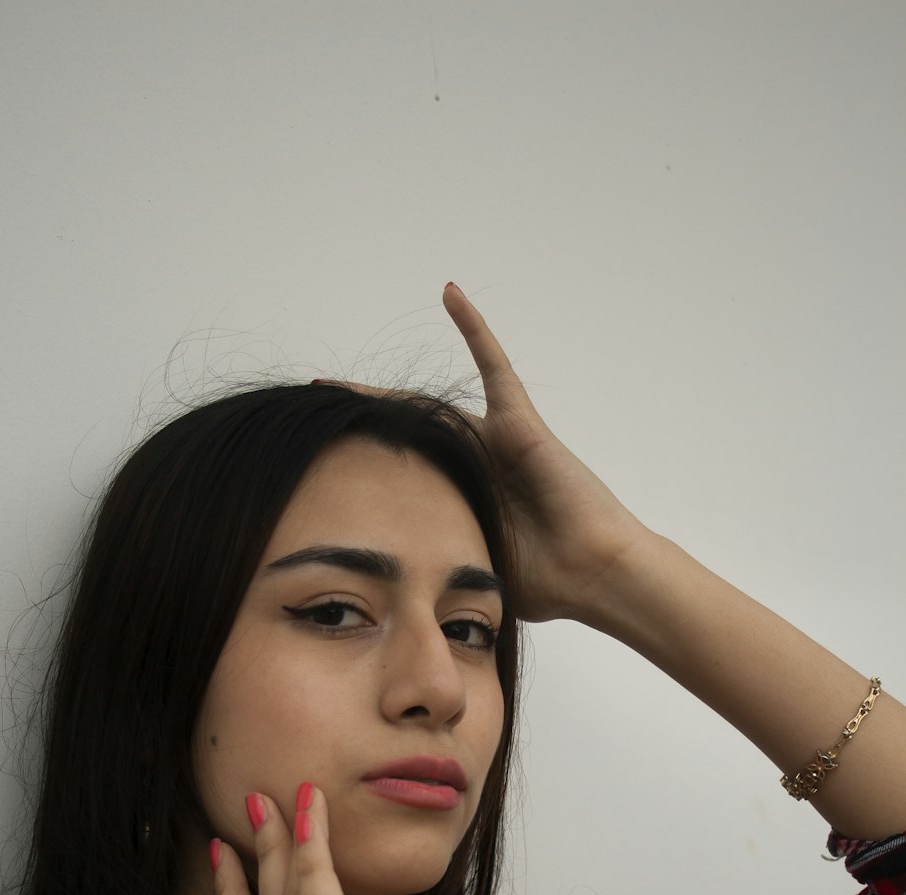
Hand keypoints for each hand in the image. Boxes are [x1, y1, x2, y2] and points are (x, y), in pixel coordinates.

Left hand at [323, 284, 649, 625]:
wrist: (592, 572)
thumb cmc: (546, 582)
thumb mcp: (473, 571)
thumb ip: (440, 566)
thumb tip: (395, 590)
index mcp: (465, 495)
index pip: (408, 475)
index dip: (369, 468)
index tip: (324, 465)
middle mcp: (477, 462)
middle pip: (409, 436)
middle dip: (360, 431)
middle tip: (313, 419)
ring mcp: (496, 438)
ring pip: (431, 407)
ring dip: (382, 397)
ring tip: (333, 385)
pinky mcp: (519, 422)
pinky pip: (494, 365)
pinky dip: (475, 329)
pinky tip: (450, 294)